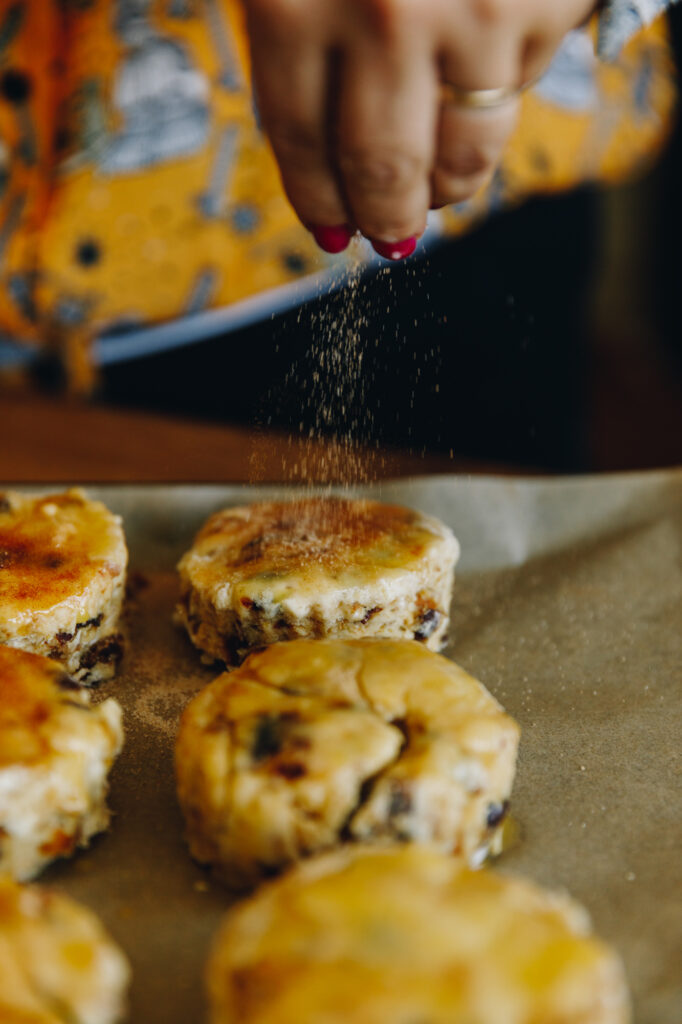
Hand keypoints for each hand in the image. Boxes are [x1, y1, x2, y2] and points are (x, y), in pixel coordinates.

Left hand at [242, 0, 593, 257]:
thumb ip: (290, 25)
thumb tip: (309, 139)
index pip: (297, 140)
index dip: (316, 201)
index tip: (328, 231)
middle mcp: (380, 13)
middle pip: (379, 170)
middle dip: (383, 220)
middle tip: (388, 236)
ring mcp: (469, 13)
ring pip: (461, 156)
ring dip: (448, 189)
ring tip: (440, 191)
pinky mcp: (541, 7)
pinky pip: (517, 96)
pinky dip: (497, 112)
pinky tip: (482, 101)